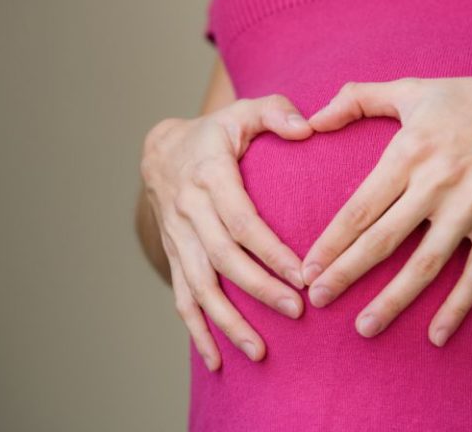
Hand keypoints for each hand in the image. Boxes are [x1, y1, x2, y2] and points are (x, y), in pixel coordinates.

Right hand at [140, 95, 313, 369]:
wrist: (161, 151)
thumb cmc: (216, 133)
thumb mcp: (243, 111)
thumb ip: (277, 111)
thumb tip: (309, 128)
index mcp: (210, 175)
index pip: (242, 220)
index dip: (271, 251)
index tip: (303, 275)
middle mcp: (188, 210)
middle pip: (223, 259)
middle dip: (258, 289)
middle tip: (297, 312)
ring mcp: (177, 237)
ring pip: (200, 287)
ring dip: (228, 321)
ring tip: (259, 351)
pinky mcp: (174, 256)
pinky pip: (182, 298)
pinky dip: (197, 331)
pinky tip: (216, 360)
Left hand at [301, 67, 471, 346]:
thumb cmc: (468, 100)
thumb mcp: (411, 90)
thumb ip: (357, 99)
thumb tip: (311, 120)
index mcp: (410, 152)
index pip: (361, 207)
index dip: (331, 241)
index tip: (306, 269)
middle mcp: (438, 183)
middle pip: (384, 239)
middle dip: (346, 273)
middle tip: (316, 300)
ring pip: (426, 263)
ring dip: (394, 299)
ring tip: (364, 328)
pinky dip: (458, 306)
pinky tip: (436, 335)